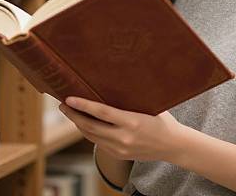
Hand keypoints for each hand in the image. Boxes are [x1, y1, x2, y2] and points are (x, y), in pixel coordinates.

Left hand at [59, 97, 184, 161]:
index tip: (69, 98)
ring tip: (70, 112)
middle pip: (90, 127)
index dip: (83, 105)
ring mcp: (120, 149)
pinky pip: (98, 143)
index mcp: (132, 122)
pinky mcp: (119, 155)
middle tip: (63, 104)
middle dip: (74, 115)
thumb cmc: (162, 119)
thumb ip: (130, 99)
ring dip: (78, 124)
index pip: (101, 113)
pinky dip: (89, 132)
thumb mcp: (149, 105)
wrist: (173, 145)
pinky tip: (84, 123)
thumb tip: (112, 81)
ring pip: (91, 136)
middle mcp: (124, 138)